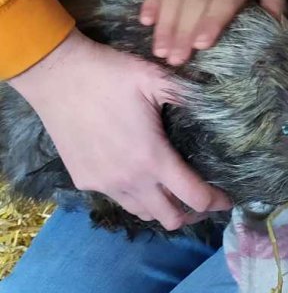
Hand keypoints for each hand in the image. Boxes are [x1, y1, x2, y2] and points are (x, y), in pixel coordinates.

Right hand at [9, 29, 230, 229]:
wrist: (56, 74)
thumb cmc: (110, 74)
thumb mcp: (156, 78)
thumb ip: (189, 95)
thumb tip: (221, 103)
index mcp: (152, 157)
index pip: (193, 197)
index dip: (215, 202)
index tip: (226, 199)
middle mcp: (129, 180)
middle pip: (169, 219)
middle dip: (191, 213)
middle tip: (200, 197)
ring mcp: (103, 183)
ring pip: (141, 212)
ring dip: (160, 207)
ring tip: (170, 190)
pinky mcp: (83, 180)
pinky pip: (116, 198)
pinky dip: (133, 195)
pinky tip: (137, 175)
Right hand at [139, 0, 287, 65]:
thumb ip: (275, 2)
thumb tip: (273, 26)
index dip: (212, 22)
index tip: (201, 45)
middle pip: (194, 2)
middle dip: (183, 32)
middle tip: (176, 59)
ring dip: (165, 24)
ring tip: (161, 51)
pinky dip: (151, 2)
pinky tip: (145, 22)